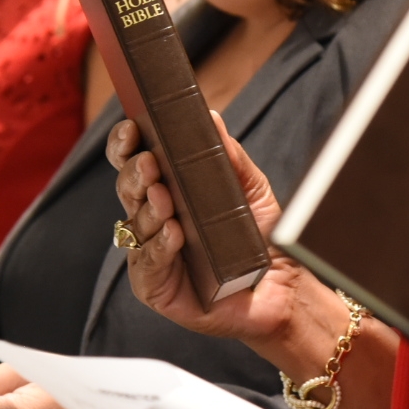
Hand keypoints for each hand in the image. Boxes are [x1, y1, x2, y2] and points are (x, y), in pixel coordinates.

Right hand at [109, 112, 316, 342]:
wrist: (283, 290)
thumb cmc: (260, 237)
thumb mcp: (251, 189)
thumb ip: (230, 156)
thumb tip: (211, 118)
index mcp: (167, 191)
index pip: (134, 162)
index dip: (125, 144)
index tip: (132, 128)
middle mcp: (152, 221)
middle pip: (127, 189)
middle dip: (134, 173)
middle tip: (149, 163)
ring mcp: (151, 254)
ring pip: (135, 225)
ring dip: (148, 209)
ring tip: (164, 197)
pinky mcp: (155, 288)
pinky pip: (147, 264)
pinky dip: (158, 247)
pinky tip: (173, 233)